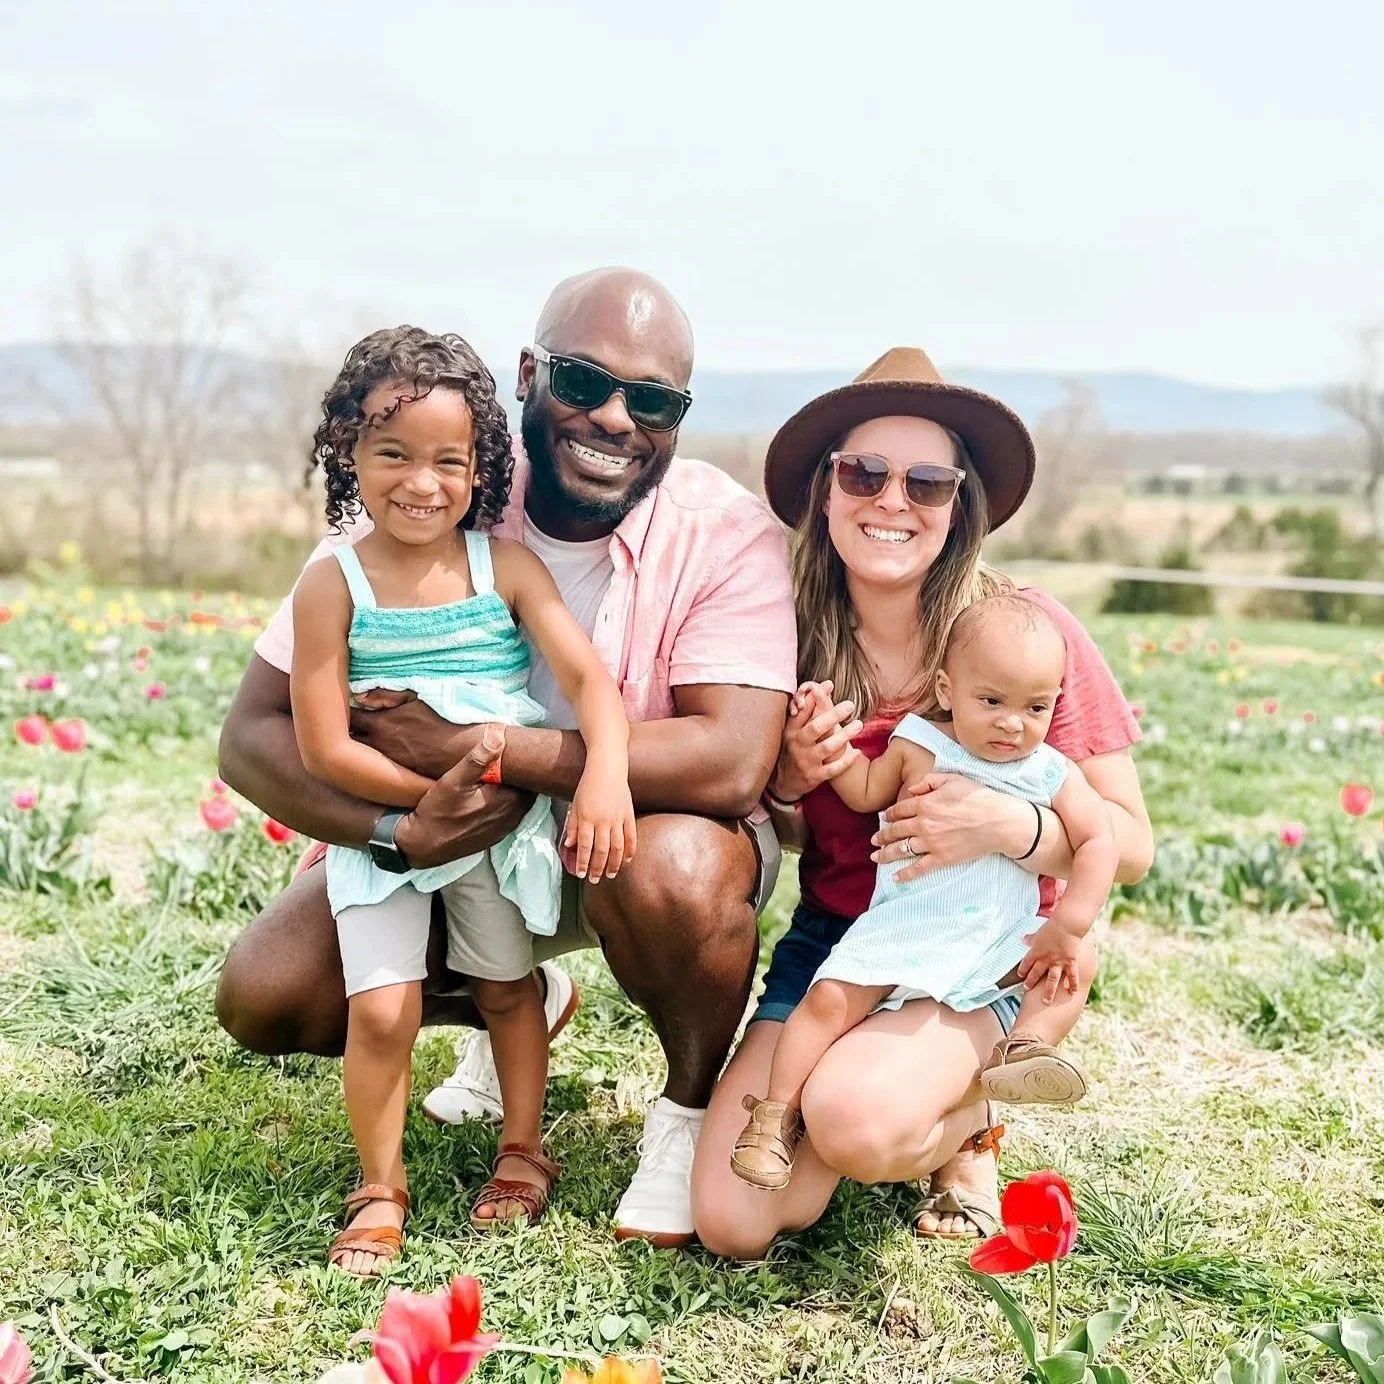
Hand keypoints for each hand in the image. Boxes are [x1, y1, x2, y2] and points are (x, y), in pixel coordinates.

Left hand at [350, 690, 479, 778]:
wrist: (467, 749)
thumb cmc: (444, 719)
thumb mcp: (416, 698)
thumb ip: (386, 695)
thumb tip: (361, 695)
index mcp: (382, 724)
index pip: (348, 719)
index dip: (340, 713)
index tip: (340, 709)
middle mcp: (380, 747)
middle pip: (349, 741)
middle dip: (344, 733)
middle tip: (342, 726)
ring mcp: (389, 763)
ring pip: (360, 758)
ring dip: (356, 749)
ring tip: (354, 741)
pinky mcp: (399, 776)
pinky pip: (377, 769)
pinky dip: (372, 762)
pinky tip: (375, 757)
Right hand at [394, 726, 532, 867]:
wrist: (423, 845)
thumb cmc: (437, 812)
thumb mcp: (454, 780)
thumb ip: (477, 759)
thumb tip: (498, 736)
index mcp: (509, 801)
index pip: (529, 776)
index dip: (523, 761)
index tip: (515, 749)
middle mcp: (513, 816)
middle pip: (527, 788)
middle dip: (520, 773)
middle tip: (508, 757)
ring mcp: (505, 827)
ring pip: (520, 801)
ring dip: (513, 787)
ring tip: (500, 772)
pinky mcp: (496, 834)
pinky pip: (510, 812)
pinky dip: (506, 801)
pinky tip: (490, 792)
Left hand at [566, 769, 636, 882]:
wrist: (607, 769)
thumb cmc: (588, 786)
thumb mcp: (575, 805)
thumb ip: (572, 826)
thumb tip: (569, 845)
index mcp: (587, 818)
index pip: (585, 846)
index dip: (582, 862)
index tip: (580, 874)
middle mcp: (603, 821)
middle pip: (602, 851)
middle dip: (597, 868)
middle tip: (594, 879)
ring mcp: (618, 818)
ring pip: (618, 847)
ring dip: (614, 864)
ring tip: (610, 875)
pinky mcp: (629, 815)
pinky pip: (631, 837)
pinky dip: (630, 851)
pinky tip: (626, 860)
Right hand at [769, 679, 863, 802]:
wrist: (784, 782)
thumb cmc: (793, 747)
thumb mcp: (794, 728)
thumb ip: (809, 707)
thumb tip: (827, 683)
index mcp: (792, 730)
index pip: (802, 711)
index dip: (815, 697)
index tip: (830, 685)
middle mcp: (798, 744)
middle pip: (816, 727)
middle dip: (833, 715)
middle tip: (850, 705)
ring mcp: (806, 761)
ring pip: (827, 747)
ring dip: (845, 736)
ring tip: (859, 725)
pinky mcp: (815, 776)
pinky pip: (833, 769)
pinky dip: (846, 761)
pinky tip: (857, 752)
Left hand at [871, 773, 1027, 882]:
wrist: (998, 821)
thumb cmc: (978, 797)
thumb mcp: (952, 779)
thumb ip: (929, 781)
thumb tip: (912, 789)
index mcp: (925, 803)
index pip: (899, 810)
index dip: (889, 814)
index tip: (883, 818)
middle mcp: (924, 824)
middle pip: (896, 830)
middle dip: (882, 835)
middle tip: (874, 839)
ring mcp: (931, 843)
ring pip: (901, 849)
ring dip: (886, 854)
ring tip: (876, 856)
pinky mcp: (942, 859)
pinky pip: (918, 868)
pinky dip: (905, 874)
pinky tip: (895, 877)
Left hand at [1017, 918, 1086, 1002]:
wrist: (1067, 925)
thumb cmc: (1052, 927)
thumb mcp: (1038, 932)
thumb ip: (1030, 938)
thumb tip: (1021, 938)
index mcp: (1036, 951)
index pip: (1026, 963)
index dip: (1023, 970)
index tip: (1020, 977)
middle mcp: (1046, 958)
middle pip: (1036, 973)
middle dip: (1031, 982)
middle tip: (1027, 989)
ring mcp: (1058, 962)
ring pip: (1052, 980)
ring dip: (1048, 991)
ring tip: (1046, 1001)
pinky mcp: (1070, 962)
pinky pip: (1071, 976)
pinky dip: (1072, 984)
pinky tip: (1072, 993)